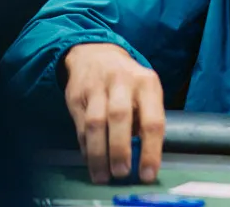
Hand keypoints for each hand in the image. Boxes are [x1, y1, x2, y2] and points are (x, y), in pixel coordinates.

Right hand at [62, 43, 165, 184]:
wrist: (95, 54)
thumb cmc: (127, 83)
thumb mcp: (145, 93)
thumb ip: (145, 121)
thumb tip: (141, 161)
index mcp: (147, 83)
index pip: (153, 120)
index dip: (151, 151)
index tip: (147, 175)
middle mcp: (122, 82)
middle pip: (120, 117)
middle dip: (120, 150)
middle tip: (122, 173)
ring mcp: (97, 87)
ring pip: (96, 123)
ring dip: (99, 154)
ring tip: (103, 176)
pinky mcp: (77, 95)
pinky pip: (81, 126)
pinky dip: (86, 148)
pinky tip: (91, 161)